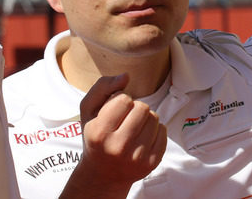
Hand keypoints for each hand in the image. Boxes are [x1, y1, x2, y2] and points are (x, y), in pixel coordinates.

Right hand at [60, 74, 167, 198]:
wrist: (102, 176)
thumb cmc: (95, 137)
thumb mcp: (88, 111)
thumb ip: (102, 87)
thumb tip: (126, 76)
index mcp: (99, 133)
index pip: (124, 99)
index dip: (120, 100)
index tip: (114, 112)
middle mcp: (118, 147)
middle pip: (142, 107)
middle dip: (135, 108)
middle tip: (125, 121)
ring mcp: (136, 158)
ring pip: (154, 118)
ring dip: (146, 119)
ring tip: (133, 129)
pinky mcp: (151, 163)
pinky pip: (163, 131)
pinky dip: (155, 131)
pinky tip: (141, 139)